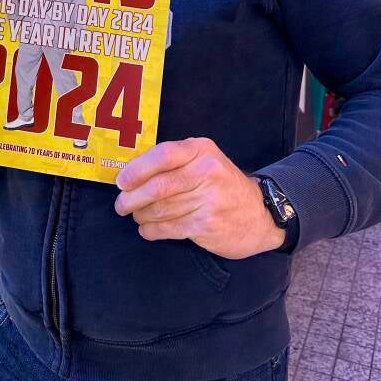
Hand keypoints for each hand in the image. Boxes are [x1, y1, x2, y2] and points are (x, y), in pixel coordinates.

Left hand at [114, 138, 285, 259]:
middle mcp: (207, 172)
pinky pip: (169, 228)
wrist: (260, 214)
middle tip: (121, 205)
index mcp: (202, 150)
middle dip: (132, 198)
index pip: (164, 155)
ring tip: (136, 215)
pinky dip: (152, 230)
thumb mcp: (204, 161)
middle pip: (159, 186)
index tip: (121, 182)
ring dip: (141, 215)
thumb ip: (174, 162)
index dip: (138, 169)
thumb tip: (131, 174)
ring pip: (161, 209)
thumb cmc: (222, 184)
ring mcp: (209, 201)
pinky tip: (148, 229)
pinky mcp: (207, 226)